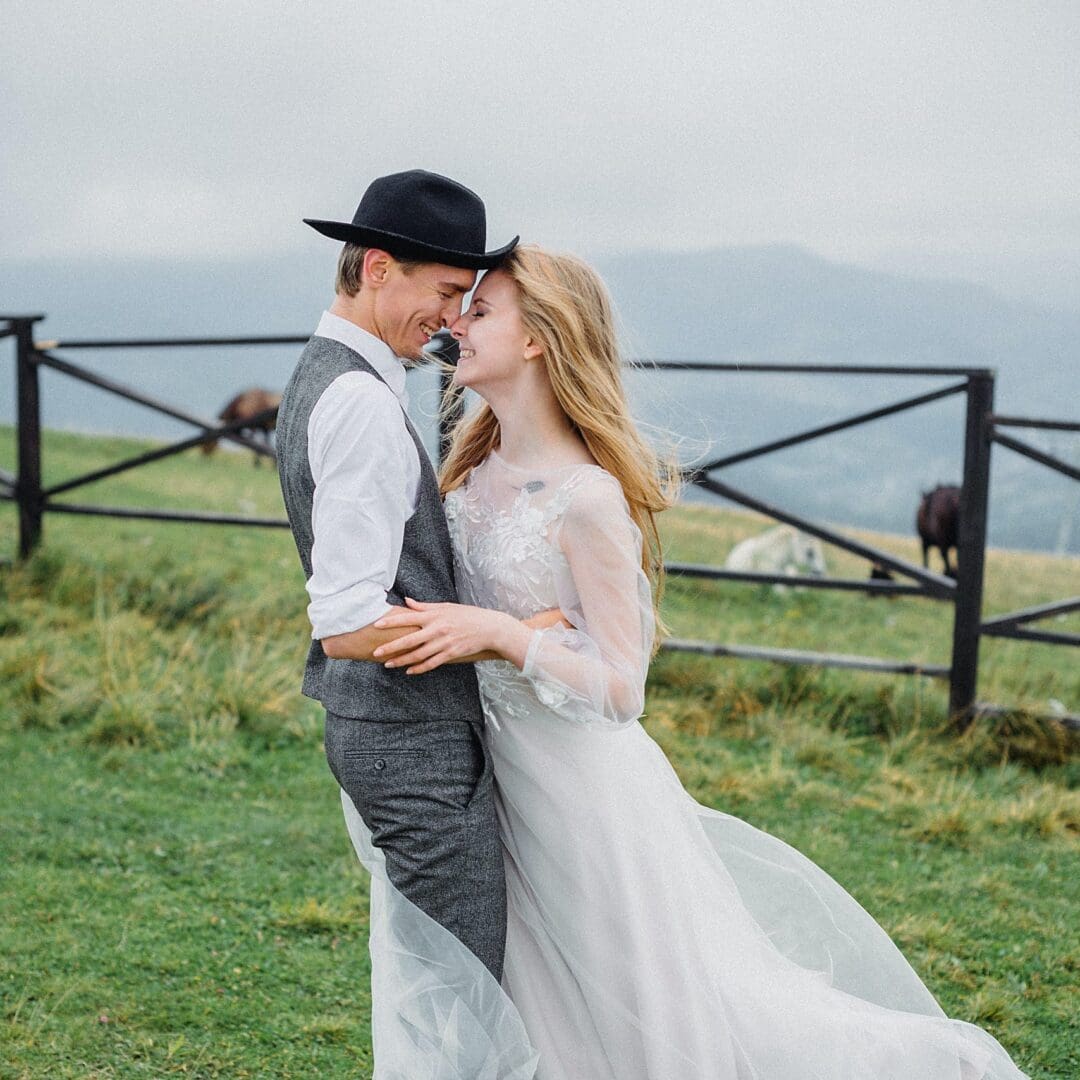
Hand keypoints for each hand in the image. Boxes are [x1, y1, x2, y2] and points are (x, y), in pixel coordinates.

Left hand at [372, 597, 528, 674]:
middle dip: (391, 647)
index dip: (391, 622)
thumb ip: (424, 607)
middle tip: (376, 652)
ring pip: (418, 655)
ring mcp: (444, 643)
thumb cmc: (467, 615)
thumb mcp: (446, 606)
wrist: (489, 628)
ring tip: (388, 664)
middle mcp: (437, 630)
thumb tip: (406, 601)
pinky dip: (419, 668)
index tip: (376, 625)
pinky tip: (409, 671)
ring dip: (402, 661)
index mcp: (435, 616)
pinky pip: (431, 663)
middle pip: (409, 640)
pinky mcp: (451, 654)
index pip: (408, 618)